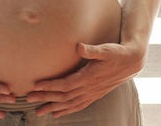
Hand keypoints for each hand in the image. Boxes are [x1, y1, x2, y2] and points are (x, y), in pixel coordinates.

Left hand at [26, 41, 145, 117]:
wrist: (131, 62)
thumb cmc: (117, 53)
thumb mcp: (106, 49)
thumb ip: (92, 50)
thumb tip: (79, 46)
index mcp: (89, 77)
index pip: (65, 84)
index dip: (50, 86)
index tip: (36, 85)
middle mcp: (89, 88)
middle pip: (63, 96)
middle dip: (45, 98)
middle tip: (29, 98)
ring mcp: (91, 93)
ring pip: (69, 104)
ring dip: (53, 107)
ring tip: (39, 112)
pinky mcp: (94, 95)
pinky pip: (78, 106)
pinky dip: (66, 111)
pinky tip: (57, 114)